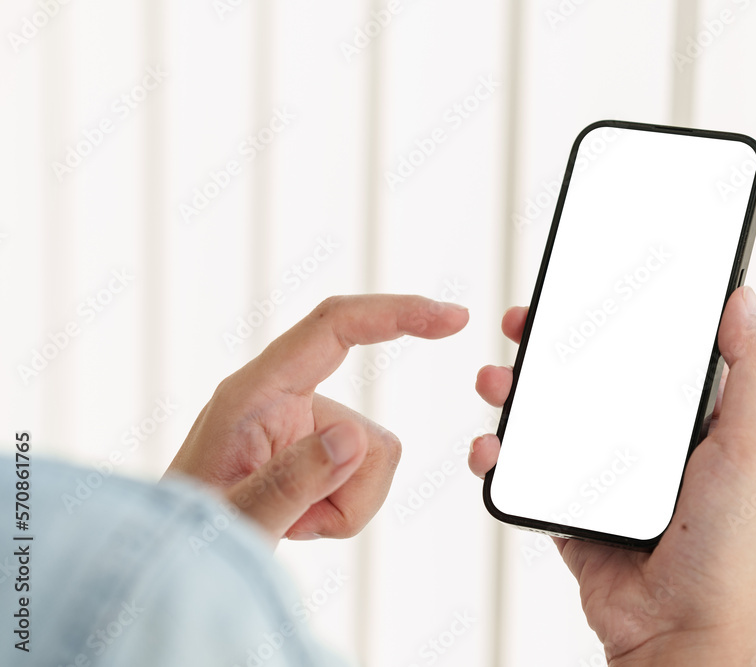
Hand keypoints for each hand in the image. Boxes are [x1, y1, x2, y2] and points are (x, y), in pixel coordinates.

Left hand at [166, 295, 468, 546]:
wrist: (174, 564)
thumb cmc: (187, 539)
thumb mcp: (233, 520)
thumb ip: (291, 480)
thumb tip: (355, 435)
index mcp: (254, 392)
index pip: (334, 327)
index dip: (396, 314)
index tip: (453, 319)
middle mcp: (282, 398)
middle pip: (367, 429)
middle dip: (350, 491)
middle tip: (298, 529)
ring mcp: (304, 426)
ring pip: (374, 458)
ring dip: (343, 506)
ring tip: (289, 527)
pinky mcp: (318, 449)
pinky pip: (369, 476)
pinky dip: (344, 511)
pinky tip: (300, 522)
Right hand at [470, 287, 755, 665]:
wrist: (681, 633)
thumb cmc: (730, 546)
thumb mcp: (753, 445)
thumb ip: (754, 370)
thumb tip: (744, 299)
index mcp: (691, 422)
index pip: (649, 352)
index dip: (616, 316)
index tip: (585, 290)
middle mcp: (645, 445)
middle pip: (588, 379)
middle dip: (550, 350)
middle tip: (523, 327)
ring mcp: (604, 479)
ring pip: (550, 421)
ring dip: (516, 395)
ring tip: (496, 382)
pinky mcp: (571, 513)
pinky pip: (527, 475)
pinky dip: (501, 458)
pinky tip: (492, 447)